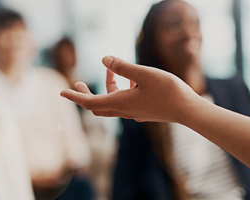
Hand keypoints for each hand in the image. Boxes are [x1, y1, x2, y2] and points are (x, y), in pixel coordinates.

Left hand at [60, 56, 200, 122]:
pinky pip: (125, 103)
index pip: (89, 102)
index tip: (61, 91)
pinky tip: (131, 80)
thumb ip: (123, 67)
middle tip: (78, 83)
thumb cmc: (167, 91)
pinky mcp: (144, 111)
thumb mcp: (143, 74)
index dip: (74, 96)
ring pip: (113, 103)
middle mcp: (124, 111)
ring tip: (111, 70)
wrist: (188, 110)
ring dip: (108, 88)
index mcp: (120, 103)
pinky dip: (121, 91)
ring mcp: (134, 113)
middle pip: (98, 105)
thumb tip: (104, 59)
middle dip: (86, 95)